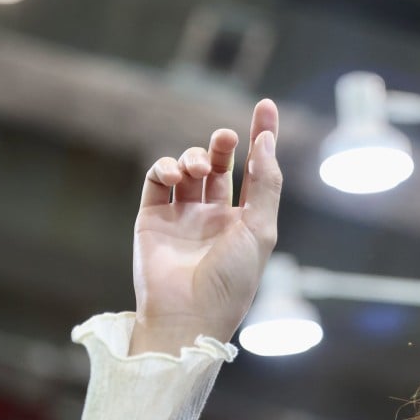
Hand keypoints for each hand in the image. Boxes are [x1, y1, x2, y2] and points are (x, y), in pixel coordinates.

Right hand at [128, 99, 281, 353]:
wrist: (187, 314)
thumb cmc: (231, 279)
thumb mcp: (260, 229)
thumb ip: (265, 183)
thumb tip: (268, 140)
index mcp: (244, 221)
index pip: (255, 170)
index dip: (261, 136)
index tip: (265, 105)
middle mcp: (213, 217)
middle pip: (219, 165)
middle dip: (222, 145)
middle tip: (227, 138)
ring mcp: (182, 217)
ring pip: (187, 168)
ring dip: (195, 157)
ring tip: (198, 169)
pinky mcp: (151, 219)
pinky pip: (157, 180)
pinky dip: (165, 168)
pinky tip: (175, 174)